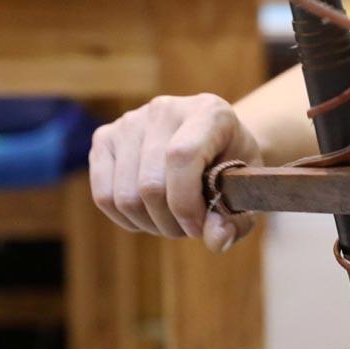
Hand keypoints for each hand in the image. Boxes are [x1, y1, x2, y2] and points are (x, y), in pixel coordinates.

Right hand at [89, 94, 259, 251]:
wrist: (214, 144)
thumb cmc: (232, 170)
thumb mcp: (245, 194)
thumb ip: (236, 221)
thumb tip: (216, 239)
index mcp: (209, 112)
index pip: (182, 156)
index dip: (186, 203)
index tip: (198, 228)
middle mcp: (166, 109)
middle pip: (150, 184)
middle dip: (171, 222)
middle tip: (190, 228)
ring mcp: (130, 121)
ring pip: (125, 196)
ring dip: (151, 224)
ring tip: (173, 220)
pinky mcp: (104, 137)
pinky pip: (104, 196)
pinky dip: (127, 219)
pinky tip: (150, 215)